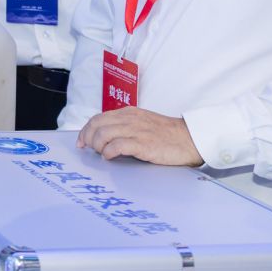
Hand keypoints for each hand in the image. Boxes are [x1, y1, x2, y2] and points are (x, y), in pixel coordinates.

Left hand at [75, 108, 203, 165]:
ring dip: (98, 146)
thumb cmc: (167, 135)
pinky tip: (110, 157)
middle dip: (87, 138)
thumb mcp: (143, 123)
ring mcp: (136, 130)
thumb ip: (125, 126)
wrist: (189, 139)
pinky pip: (117, 146)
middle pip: (96, 125)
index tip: (81, 142)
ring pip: (103, 134)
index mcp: (128, 113)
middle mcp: (129, 119)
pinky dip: (108, 152)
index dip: (85, 130)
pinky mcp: (142, 144)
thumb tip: (105, 138)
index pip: (98, 118)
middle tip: (90, 150)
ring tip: (102, 154)